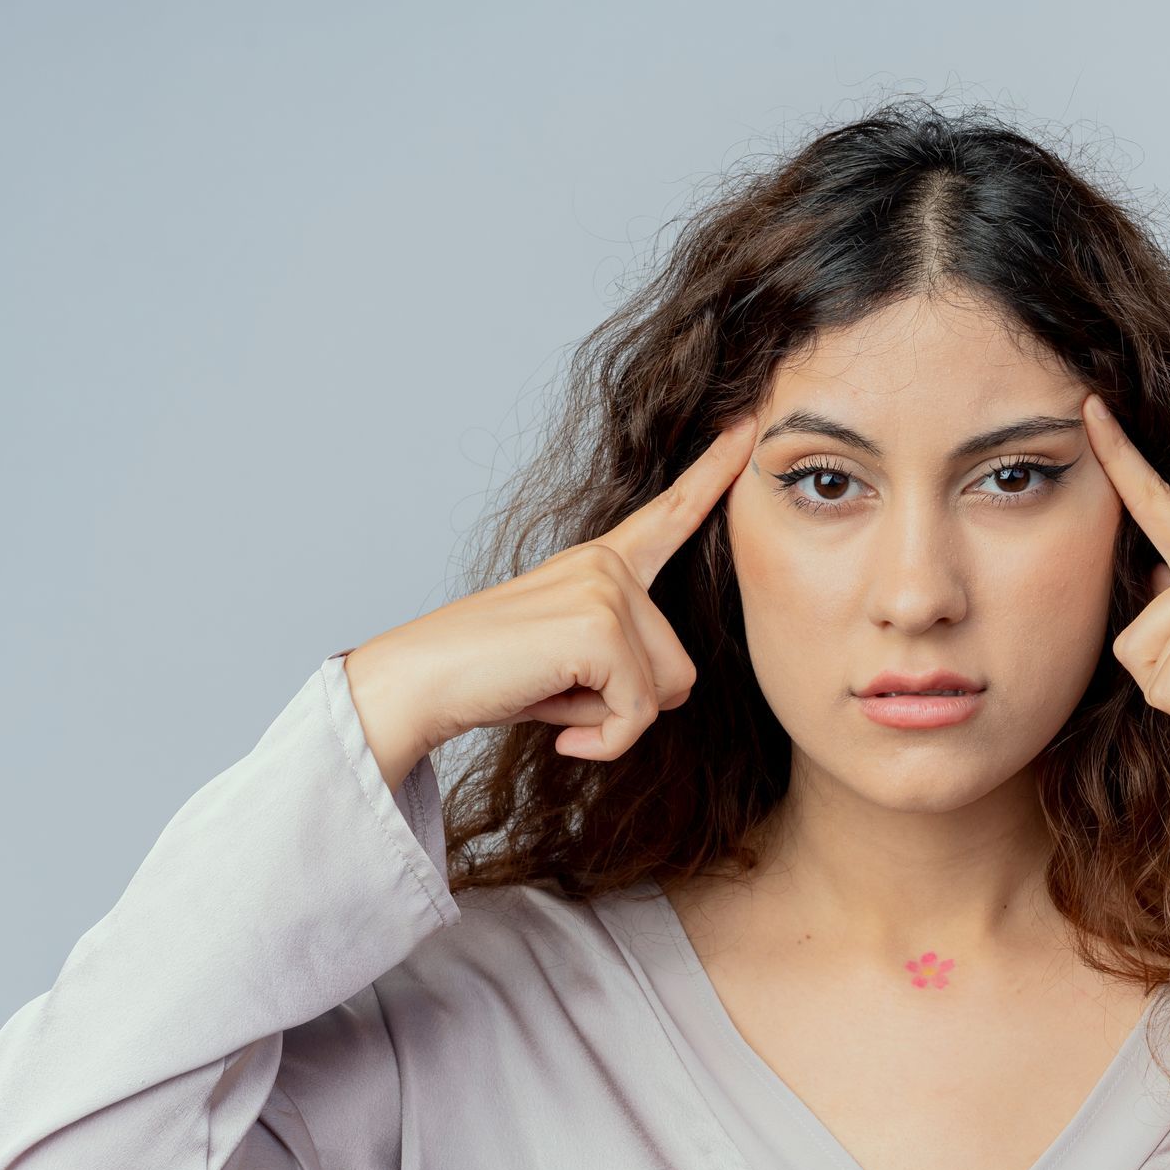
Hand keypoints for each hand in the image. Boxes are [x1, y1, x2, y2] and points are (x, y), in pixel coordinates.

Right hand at [346, 413, 756, 769]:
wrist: (419, 683)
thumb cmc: (493, 677)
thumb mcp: (573, 661)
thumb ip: (627, 657)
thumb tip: (678, 688)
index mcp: (601, 563)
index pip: (671, 513)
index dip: (715, 474)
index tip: (749, 428)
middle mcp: (608, 565)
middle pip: (680, 667)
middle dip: (631, 704)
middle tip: (563, 694)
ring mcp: (605, 589)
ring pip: (666, 691)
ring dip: (614, 721)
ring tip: (555, 700)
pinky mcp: (600, 627)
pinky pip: (638, 714)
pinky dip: (606, 741)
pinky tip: (565, 738)